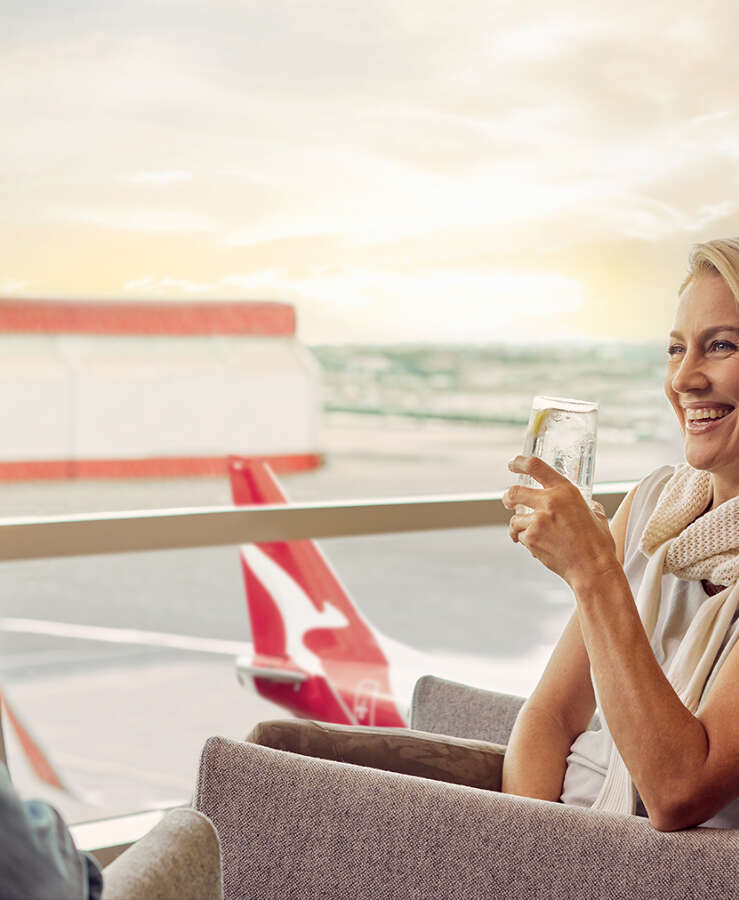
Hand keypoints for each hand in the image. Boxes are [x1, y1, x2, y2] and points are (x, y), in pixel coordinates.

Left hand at [502, 455, 618, 588]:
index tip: (512, 464)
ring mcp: (538, 520)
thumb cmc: (598, 544)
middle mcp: (550, 501)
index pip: (536, 466)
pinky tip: (537, 547)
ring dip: (518, 527)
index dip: (520, 463)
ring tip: (531, 535)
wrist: (593, 569)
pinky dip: (525, 541)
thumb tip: (586, 505)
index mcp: (566, 491)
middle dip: (508, 498)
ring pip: (515, 519)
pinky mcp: (531, 537)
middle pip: (515, 492)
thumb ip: (585, 506)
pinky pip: (519, 536)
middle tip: (508, 502)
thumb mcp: (596, 515)